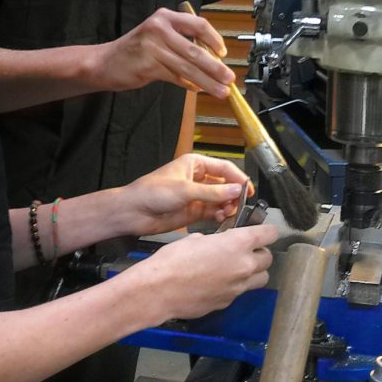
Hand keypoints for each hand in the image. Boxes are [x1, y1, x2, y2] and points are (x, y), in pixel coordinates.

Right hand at [90, 7, 232, 98]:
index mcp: (165, 17)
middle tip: (229, 78)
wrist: (104, 62)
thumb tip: (213, 58)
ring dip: (207, 81)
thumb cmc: (136, 50)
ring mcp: (153, 47)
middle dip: (215, 67)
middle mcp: (159, 28)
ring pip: (187, 67)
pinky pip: (175, 77)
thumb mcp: (158, 36)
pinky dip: (188, 85)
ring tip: (221, 91)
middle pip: (195, 49)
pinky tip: (197, 90)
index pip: (198, 24)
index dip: (215, 39)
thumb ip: (182, 42)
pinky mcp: (148, 65)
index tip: (224, 54)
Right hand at [121, 224, 277, 322]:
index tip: (263, 231)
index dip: (267, 231)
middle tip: (245, 249)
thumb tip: (219, 244)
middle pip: (268, 258)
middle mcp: (244, 266)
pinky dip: (234, 286)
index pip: (269, 234)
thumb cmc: (173, 259)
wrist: (159, 290)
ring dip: (253, 271)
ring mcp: (238, 287)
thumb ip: (217, 241)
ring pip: (260, 278)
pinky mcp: (228, 302)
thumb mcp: (196, 238)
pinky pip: (239, 291)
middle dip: (259, 252)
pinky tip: (217, 282)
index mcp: (238, 243)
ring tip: (236, 267)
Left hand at [122, 154, 252, 234]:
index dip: (238, 178)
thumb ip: (212, 192)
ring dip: (227, 206)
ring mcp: (196, 196)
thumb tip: (236, 190)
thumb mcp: (185, 190)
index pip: (224, 168)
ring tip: (229, 213)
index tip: (248, 190)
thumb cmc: (152, 192)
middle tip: (240, 205)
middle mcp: (198, 179)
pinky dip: (220, 215)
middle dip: (234, 194)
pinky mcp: (193, 212)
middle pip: (225, 184)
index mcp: (195, 164)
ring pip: (221, 200)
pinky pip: (213, 212)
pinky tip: (221, 217)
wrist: (133, 212)